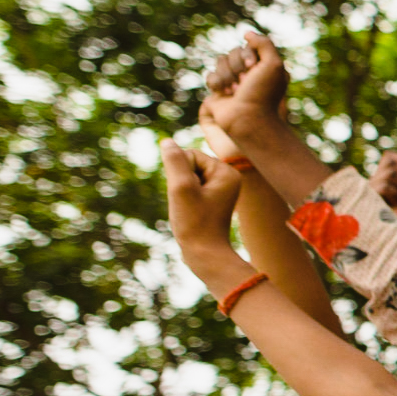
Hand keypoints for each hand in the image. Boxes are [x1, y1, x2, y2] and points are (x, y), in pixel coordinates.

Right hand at [160, 141, 245, 272]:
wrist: (205, 254)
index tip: (189, 197)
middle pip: (189, 165)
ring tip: (190, 210)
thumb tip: (167, 141)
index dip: (179, 174)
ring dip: (180, 191)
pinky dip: (183, 199)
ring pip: (187, 177)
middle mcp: (229, 177)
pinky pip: (190, 189)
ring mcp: (222, 188)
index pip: (190, 155)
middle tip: (189, 205)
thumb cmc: (194, 222)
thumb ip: (174, 161)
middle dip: (180, 182)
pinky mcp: (214, 198)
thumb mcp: (181, 188)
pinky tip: (191, 214)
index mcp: (227, 172)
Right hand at [200, 29, 290, 144]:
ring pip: (221, 62)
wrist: (247, 119)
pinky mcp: (220, 90)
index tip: (253, 68)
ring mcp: (234, 80)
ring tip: (235, 91)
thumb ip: (264, 43)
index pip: (249, 46)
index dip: (248, 55)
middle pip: (233, 52)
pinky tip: (225, 94)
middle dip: (237, 66)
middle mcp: (250, 72)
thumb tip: (246, 34)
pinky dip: (217, 83)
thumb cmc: (263, 94)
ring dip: (227, 75)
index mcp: (265, 66)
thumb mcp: (273, 64)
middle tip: (245, 82)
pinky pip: (211, 75)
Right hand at [370, 150, 396, 240]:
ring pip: (388, 174)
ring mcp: (368, 192)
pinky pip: (381, 185)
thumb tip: (388, 153)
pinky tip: (391, 206)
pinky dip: (393, 193)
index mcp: (381, 180)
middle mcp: (372, 185)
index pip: (390, 160)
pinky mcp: (366, 201)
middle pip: (390, 165)